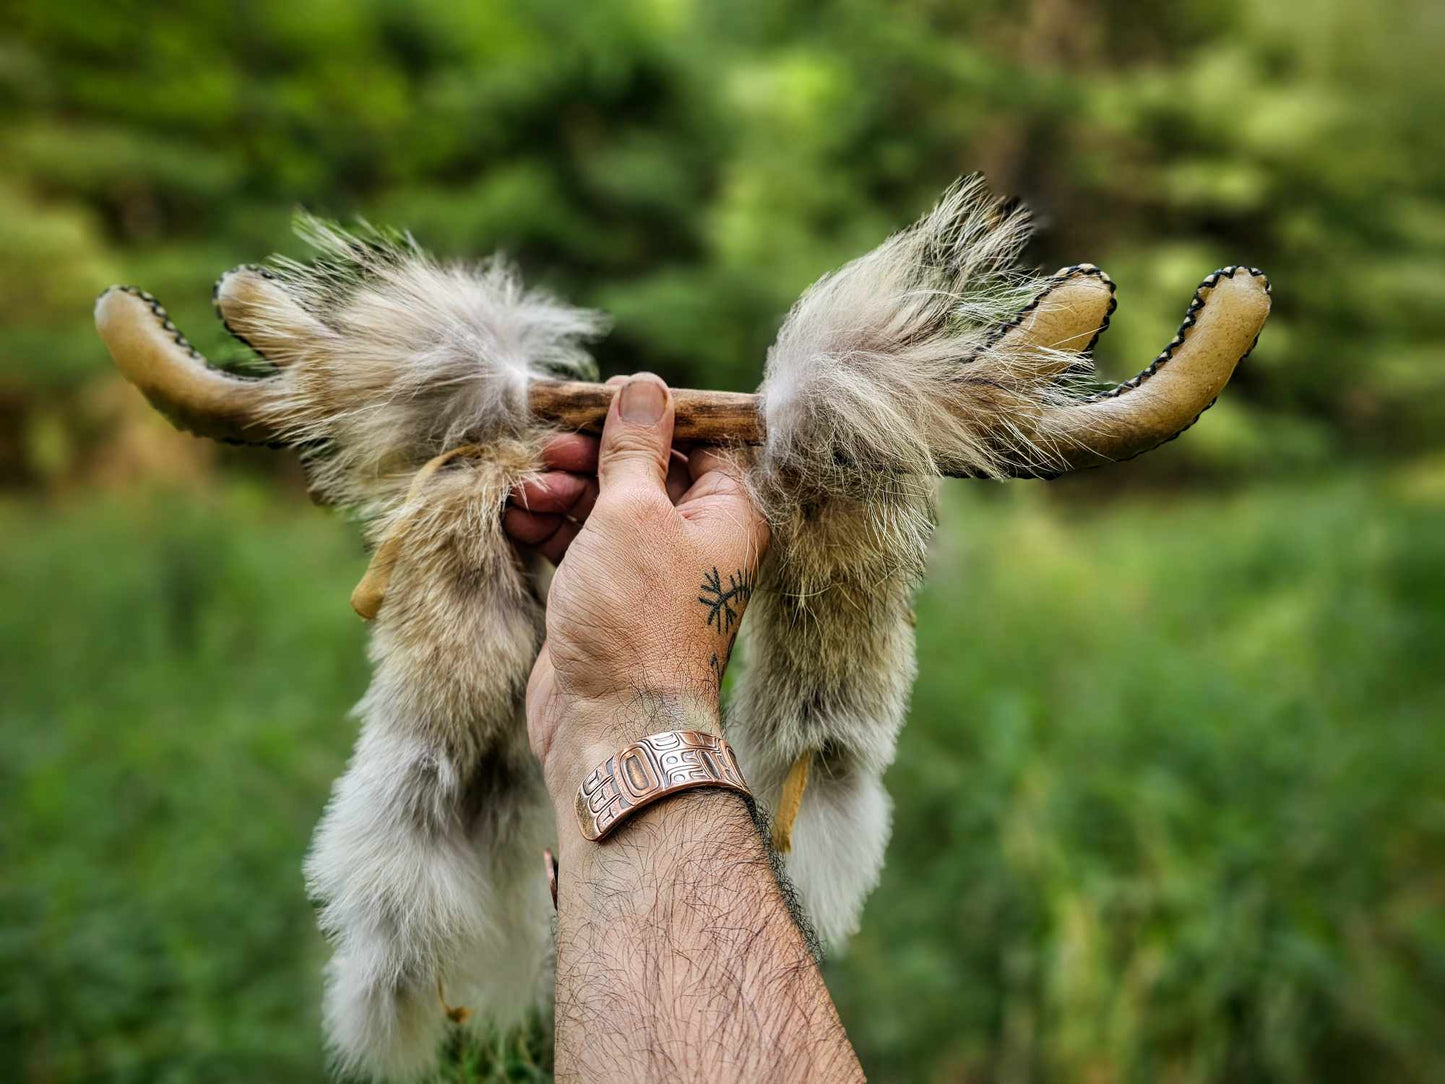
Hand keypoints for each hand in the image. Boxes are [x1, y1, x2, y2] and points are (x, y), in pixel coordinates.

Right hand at [505, 373, 768, 796]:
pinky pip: (578, 540)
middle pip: (644, 467)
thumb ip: (636, 448)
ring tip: (529, 490)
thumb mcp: (635, 514)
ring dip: (563, 486)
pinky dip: (549, 523)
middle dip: (594, 452)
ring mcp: (648, 569)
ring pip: (604, 502)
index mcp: (727, 513)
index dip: (651, 413)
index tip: (602, 398)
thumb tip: (646, 387)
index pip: (699, 438)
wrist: (613, 724)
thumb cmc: (637, 618)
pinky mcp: (606, 595)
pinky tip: (517, 515)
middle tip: (554, 447)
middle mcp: (696, 538)